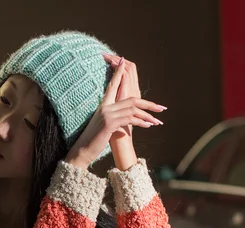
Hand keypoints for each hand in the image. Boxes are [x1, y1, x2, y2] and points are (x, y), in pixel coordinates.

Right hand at [102, 55, 164, 169]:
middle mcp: (105, 107)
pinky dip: (141, 122)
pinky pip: (130, 119)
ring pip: (133, 109)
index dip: (118, 71)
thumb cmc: (94, 138)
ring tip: (157, 122)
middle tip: (162, 108)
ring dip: (147, 115)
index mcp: (103, 104)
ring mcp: (107, 114)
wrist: (83, 150)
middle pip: (131, 98)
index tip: (124, 60)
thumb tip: (126, 114)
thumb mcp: (103, 124)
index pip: (112, 84)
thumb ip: (113, 115)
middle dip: (149, 103)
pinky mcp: (109, 123)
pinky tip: (148, 126)